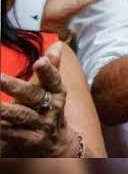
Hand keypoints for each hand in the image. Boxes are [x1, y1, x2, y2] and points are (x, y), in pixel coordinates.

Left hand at [0, 42, 78, 156]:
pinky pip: (10, 133)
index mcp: (58, 94)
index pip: (54, 80)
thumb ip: (52, 68)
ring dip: (4, 110)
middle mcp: (51, 110)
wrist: (58, 146)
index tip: (39, 62)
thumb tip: (56, 44)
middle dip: (16, 87)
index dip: (48, 71)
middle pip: (33, 97)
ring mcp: (39, 126)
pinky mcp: (28, 141)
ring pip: (20, 116)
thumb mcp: (55, 91)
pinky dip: (0, 127)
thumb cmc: (51, 111)